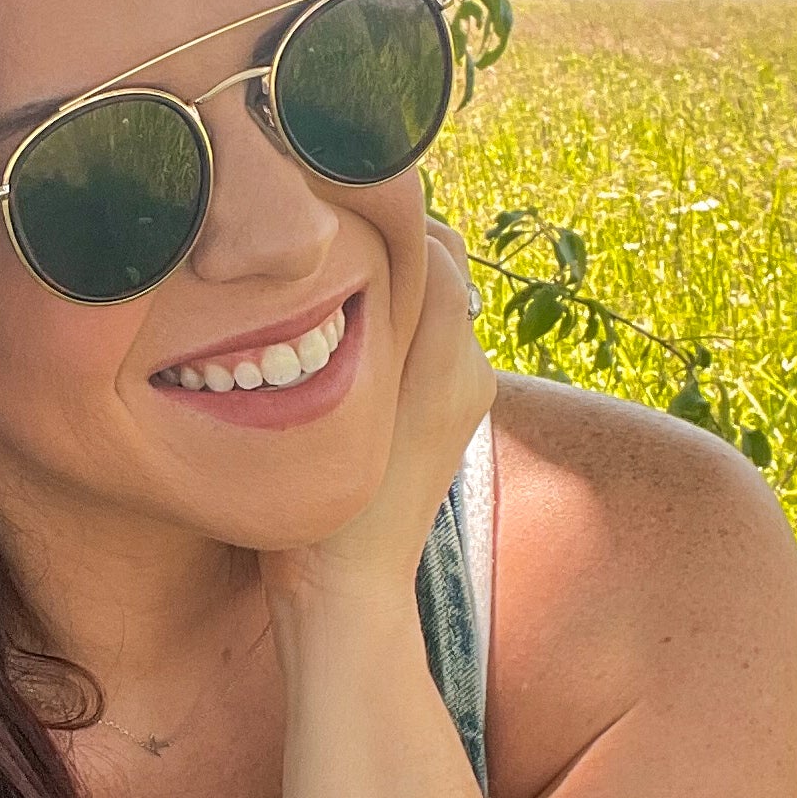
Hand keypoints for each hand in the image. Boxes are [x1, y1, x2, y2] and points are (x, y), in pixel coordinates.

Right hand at [262, 214, 495, 619]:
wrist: (346, 591)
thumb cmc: (327, 507)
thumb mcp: (341, 400)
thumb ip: (371, 313)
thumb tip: (376, 234)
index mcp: (452, 359)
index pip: (431, 246)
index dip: (383, 216)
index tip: (326, 206)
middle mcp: (473, 367)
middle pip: (438, 266)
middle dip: (390, 244)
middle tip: (324, 238)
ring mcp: (465, 391)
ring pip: (430, 299)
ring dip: (388, 283)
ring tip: (325, 283)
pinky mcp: (449, 411)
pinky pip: (426, 337)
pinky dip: (393, 321)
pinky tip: (341, 335)